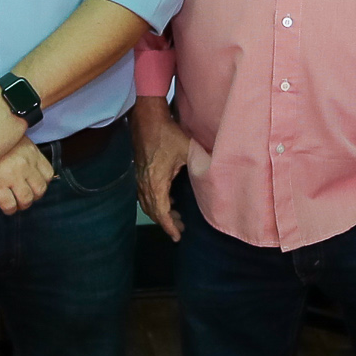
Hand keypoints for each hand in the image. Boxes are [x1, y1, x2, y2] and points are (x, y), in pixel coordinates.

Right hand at [0, 138, 54, 213]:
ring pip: (26, 200)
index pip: (48, 174)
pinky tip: (7, 208)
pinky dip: (10, 210)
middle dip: (34, 197)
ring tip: (17, 204)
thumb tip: (28, 167)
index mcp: (31, 153)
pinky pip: (9, 205)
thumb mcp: (14, 139)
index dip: (43, 183)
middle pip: (40, 189)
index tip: (35, 185)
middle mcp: (25, 165)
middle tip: (26, 197)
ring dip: (22, 205)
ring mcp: (12, 176)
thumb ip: (24, 152)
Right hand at [131, 95, 191, 239]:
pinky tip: (167, 201)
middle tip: (181, 229)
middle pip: (154, 211)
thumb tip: (215, 174)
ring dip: (161, 213)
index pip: (161, 212)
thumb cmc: (167, 133)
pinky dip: (155, 203)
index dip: (169, 226)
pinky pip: (145, 195)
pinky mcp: (140, 172)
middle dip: (167, 222)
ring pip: (148, 204)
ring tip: (175, 218)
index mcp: (156, 181)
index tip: (177, 237)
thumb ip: (200, 164)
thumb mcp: (187, 149)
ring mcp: (140, 178)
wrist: (146, 118)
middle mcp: (145, 183)